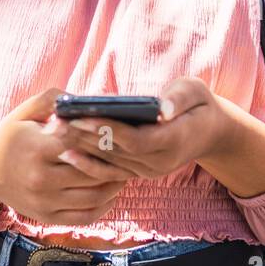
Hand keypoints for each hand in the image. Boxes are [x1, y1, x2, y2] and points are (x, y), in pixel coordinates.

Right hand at [0, 87, 132, 224]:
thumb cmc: (10, 136)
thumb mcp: (25, 111)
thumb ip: (53, 99)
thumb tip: (83, 100)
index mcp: (35, 148)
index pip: (78, 141)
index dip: (100, 134)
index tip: (116, 128)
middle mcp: (40, 178)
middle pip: (91, 170)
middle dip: (114, 160)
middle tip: (131, 151)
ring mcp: (44, 202)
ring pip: (94, 196)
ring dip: (115, 184)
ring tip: (126, 170)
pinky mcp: (48, 217)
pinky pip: (86, 216)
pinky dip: (105, 205)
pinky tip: (112, 191)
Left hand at [54, 77, 236, 181]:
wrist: (210, 132)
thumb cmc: (199, 104)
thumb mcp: (196, 92)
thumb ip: (179, 99)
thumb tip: (162, 110)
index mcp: (172, 142)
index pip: (133, 140)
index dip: (106, 130)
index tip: (79, 117)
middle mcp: (158, 163)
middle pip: (115, 153)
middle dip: (83, 138)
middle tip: (54, 124)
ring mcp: (148, 172)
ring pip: (109, 163)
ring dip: (80, 149)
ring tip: (54, 133)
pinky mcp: (139, 173)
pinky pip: (110, 172)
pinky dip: (88, 163)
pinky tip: (67, 152)